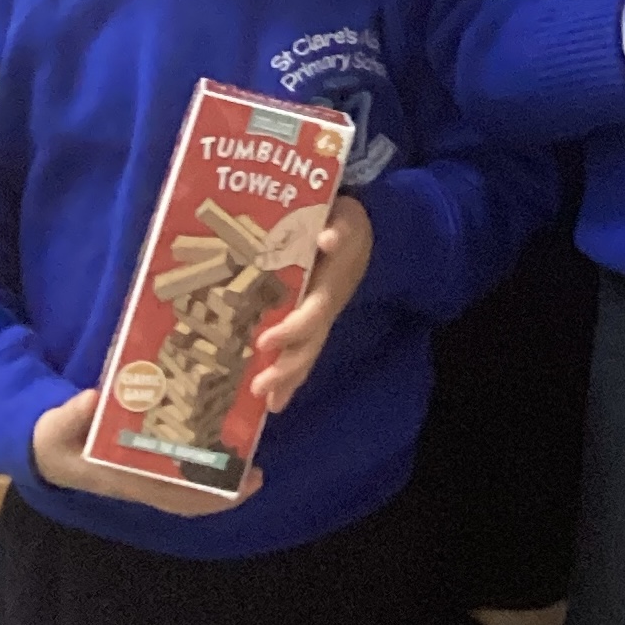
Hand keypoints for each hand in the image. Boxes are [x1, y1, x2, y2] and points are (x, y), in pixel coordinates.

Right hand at [29, 387, 259, 516]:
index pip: (172, 496)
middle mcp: (139, 481)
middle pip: (188, 497)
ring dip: (218, 478)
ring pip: (188, 486)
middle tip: (258, 473)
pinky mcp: (144, 460)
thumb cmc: (53, 439)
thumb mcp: (55, 428)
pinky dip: (202, 462)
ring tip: (248, 455)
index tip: (241, 487)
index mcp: (122, 478)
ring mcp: (143, 473)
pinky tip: (220, 440)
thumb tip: (93, 400)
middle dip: (224, 491)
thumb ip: (71, 415)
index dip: (207, 497)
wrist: (42, 447)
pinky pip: (179, 470)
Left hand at [252, 195, 372, 413]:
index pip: (311, 315)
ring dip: (288, 380)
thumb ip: (338, 229)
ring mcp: (322, 318)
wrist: (366, 232)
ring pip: (306, 354)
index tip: (263, 341)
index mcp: (329, 288)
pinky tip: (272, 401)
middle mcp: (326, 309)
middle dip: (286, 369)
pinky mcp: (315, 322)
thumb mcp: (345, 220)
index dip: (290, 331)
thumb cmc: (345, 224)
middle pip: (308, 346)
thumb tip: (328, 238)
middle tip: (258, 388)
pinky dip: (290, 378)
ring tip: (267, 404)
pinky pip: (303, 352)